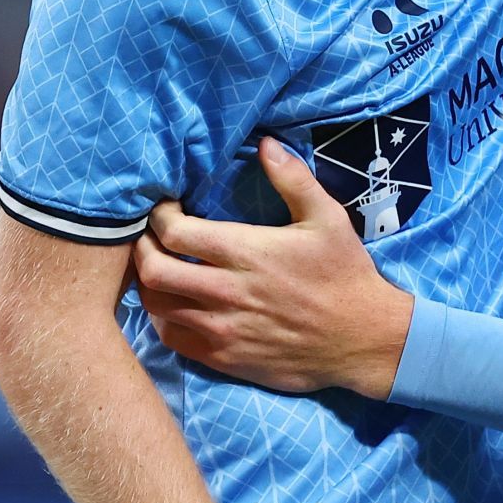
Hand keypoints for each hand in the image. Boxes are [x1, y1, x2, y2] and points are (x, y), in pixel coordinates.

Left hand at [133, 137, 413, 398]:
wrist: (361, 338)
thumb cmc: (344, 273)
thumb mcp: (327, 218)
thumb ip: (292, 179)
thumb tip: (265, 144)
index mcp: (246, 252)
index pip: (175, 233)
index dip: (160, 217)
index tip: (166, 210)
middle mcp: (226, 292)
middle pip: (152, 270)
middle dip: (142, 249)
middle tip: (150, 239)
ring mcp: (222, 329)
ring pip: (156, 307)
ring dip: (149, 285)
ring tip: (159, 270)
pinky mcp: (224, 358)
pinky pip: (173, 339)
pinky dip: (164, 319)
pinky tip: (176, 305)